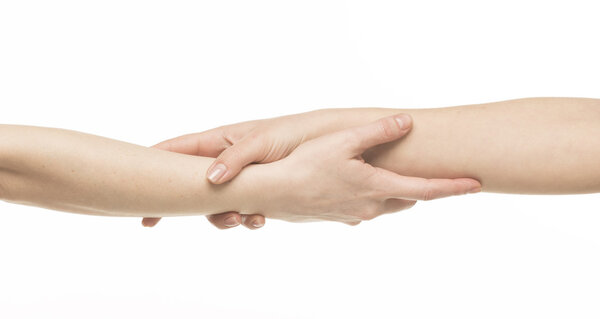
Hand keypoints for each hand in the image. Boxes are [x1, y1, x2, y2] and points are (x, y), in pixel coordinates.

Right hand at [142, 109, 345, 228]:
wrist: (335, 144)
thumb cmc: (299, 134)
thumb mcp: (265, 141)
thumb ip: (236, 158)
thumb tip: (210, 179)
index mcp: (221, 139)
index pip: (175, 151)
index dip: (151, 166)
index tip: (131, 188)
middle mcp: (226, 157)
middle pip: (188, 181)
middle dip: (177, 202)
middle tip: (156, 222)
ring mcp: (241, 175)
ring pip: (214, 199)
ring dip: (217, 214)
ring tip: (234, 220)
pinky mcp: (259, 189)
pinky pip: (238, 206)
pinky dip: (241, 216)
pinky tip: (255, 220)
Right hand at [235, 114, 480, 223]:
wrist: (271, 192)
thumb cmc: (305, 165)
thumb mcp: (344, 141)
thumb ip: (378, 132)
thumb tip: (407, 122)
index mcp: (377, 188)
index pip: (426, 190)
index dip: (453, 187)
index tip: (476, 184)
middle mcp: (370, 207)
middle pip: (408, 198)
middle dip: (421, 187)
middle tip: (433, 172)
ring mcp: (353, 216)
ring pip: (386, 203)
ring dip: (394, 190)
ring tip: (390, 172)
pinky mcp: (338, 217)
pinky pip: (364, 207)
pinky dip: (369, 195)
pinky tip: (353, 182)